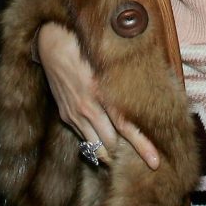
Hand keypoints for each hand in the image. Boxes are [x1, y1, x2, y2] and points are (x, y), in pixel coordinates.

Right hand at [35, 22, 160, 168]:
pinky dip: (95, 144)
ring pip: (95, 147)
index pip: (126, 126)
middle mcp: (87, 108)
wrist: (51, 44)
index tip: (155, 162)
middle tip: (141, 161)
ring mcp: (74, 114)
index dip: (142, 146)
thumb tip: (152, 92)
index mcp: (101, 93)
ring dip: (109, 155)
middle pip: (111, 144)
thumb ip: (126, 81)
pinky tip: (105, 143)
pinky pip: (83, 138)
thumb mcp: (107, 61)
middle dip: (125, 156)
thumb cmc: (85, 47)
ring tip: (123, 160)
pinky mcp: (65, 116)